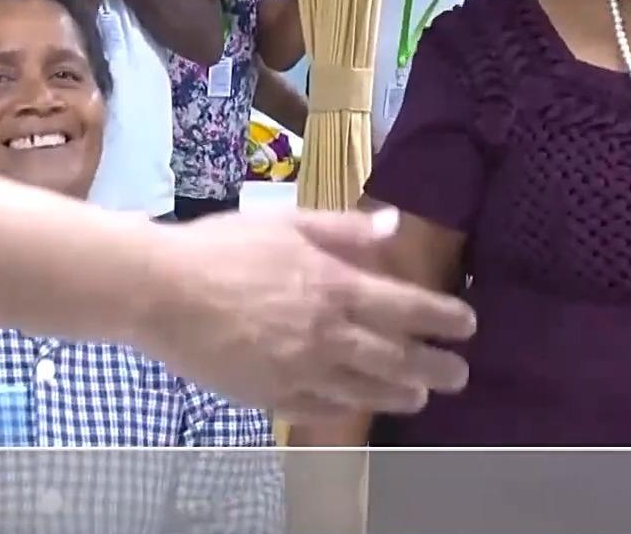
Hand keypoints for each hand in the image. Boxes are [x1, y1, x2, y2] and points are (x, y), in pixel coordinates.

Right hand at [138, 206, 474, 419]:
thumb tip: (393, 226)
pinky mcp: (271, 395)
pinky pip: (321, 408)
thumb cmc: (222, 248)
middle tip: (458, 375)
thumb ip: (342, 230)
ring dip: (399, 395)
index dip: (443, 319)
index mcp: (334, 286)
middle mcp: (327, 334)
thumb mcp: (286, 223)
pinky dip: (346, 408)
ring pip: (365, 390)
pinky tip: (357, 406)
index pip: (407, 308)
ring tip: (419, 398)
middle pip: (396, 359)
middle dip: (434, 368)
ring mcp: (300, 370)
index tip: (467, 326)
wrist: (162, 292)